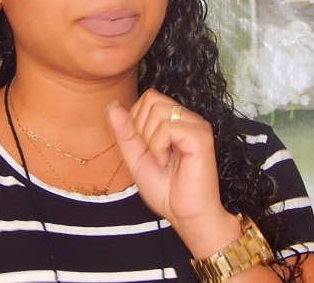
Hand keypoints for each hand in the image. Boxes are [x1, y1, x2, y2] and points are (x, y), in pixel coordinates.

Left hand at [107, 88, 238, 256]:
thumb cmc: (165, 189)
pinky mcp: (200, 136)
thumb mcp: (134, 158)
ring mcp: (196, 125)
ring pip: (157, 110)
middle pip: (151, 98)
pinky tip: (168, 161)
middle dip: (142, 128)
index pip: (147, 98)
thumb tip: (113, 105)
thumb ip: (124, 132)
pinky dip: (159, 146)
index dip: (137, 122)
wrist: (186, 216)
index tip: (147, 149)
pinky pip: (167, 126)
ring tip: (162, 159)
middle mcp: (187, 118)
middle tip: (155, 154)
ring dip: (151, 140)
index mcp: (175, 120)